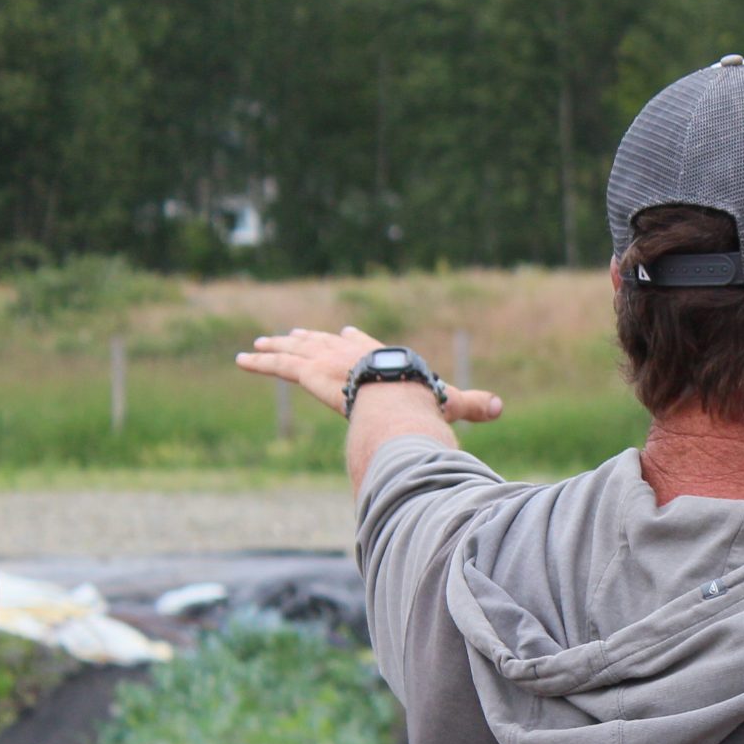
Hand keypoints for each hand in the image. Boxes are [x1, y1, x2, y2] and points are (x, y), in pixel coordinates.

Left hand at [235, 325, 503, 422]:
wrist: (399, 395)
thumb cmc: (424, 401)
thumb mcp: (450, 403)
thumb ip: (471, 406)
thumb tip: (503, 408)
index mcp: (380, 358)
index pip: (362, 345)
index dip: (352, 341)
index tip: (343, 334)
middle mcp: (350, 353)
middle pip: (323, 342)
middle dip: (307, 338)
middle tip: (292, 334)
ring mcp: (328, 361)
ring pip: (295, 351)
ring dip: (275, 347)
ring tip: (258, 345)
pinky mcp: (309, 373)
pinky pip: (279, 366)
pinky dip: (259, 363)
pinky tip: (239, 360)